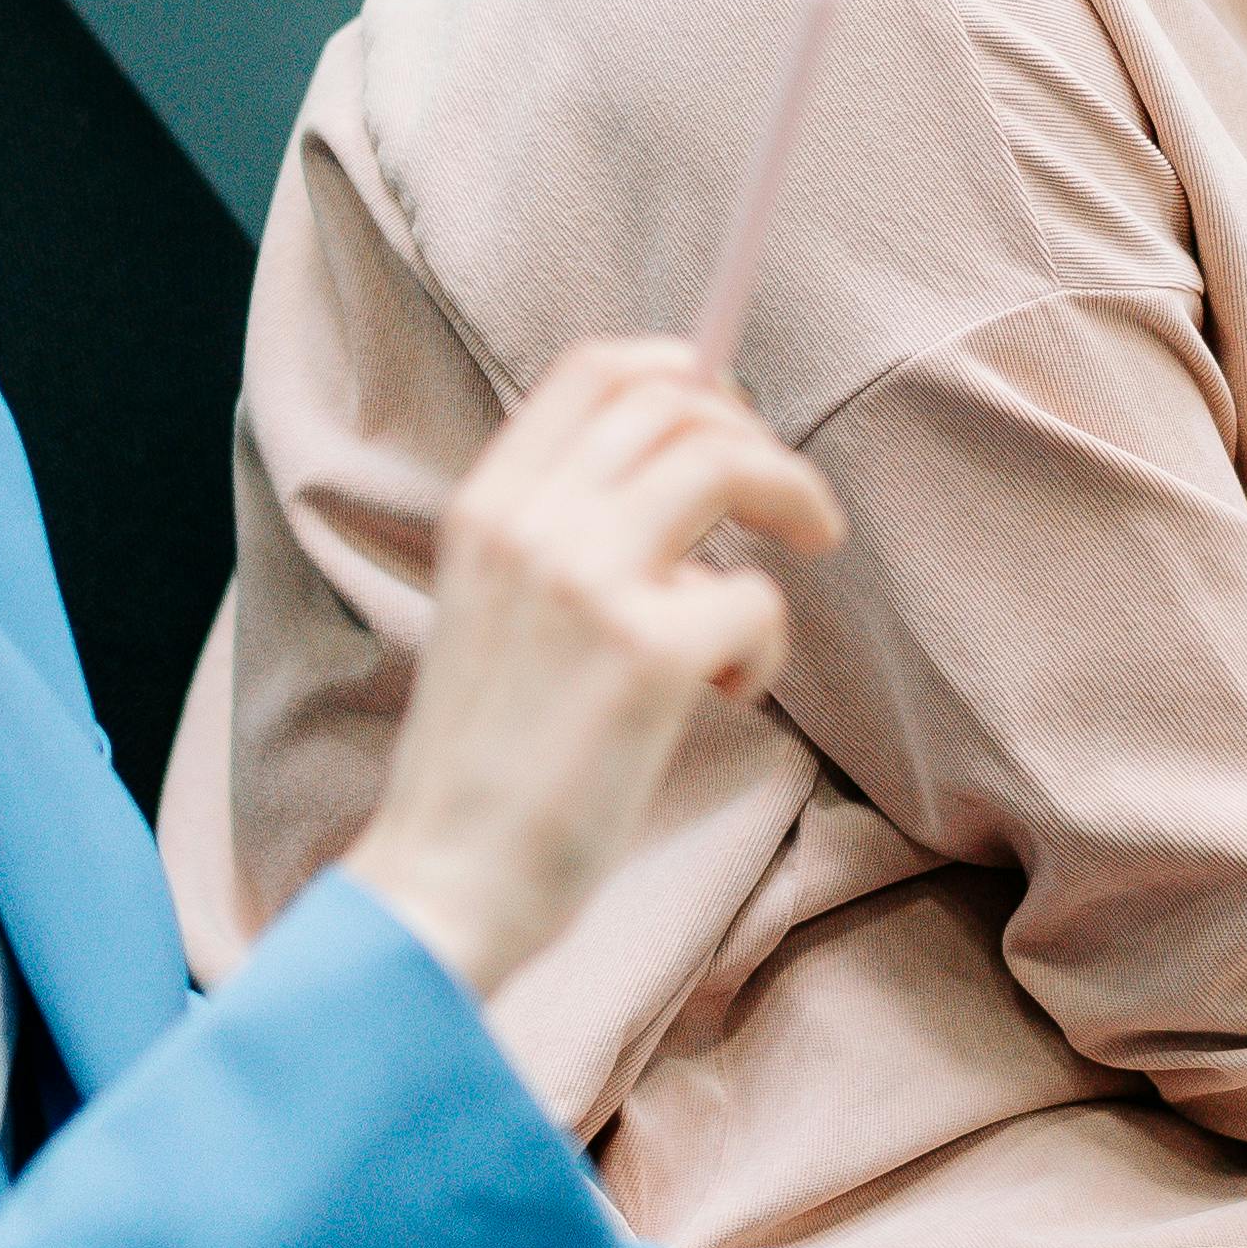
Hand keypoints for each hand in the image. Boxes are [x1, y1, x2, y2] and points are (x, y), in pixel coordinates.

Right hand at [346, 339, 844, 999]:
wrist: (448, 878)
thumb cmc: (488, 759)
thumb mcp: (494, 606)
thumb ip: (561, 530)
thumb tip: (681, 466)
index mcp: (485, 506)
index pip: (595, 369)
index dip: (683, 371)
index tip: (727, 417)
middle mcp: (530, 524)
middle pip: (677, 401)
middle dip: (756, 438)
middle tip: (790, 507)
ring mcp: (587, 583)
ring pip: (727, 463)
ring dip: (791, 500)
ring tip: (798, 562)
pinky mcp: (649, 655)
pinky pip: (757, 598)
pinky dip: (765, 646)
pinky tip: (725, 694)